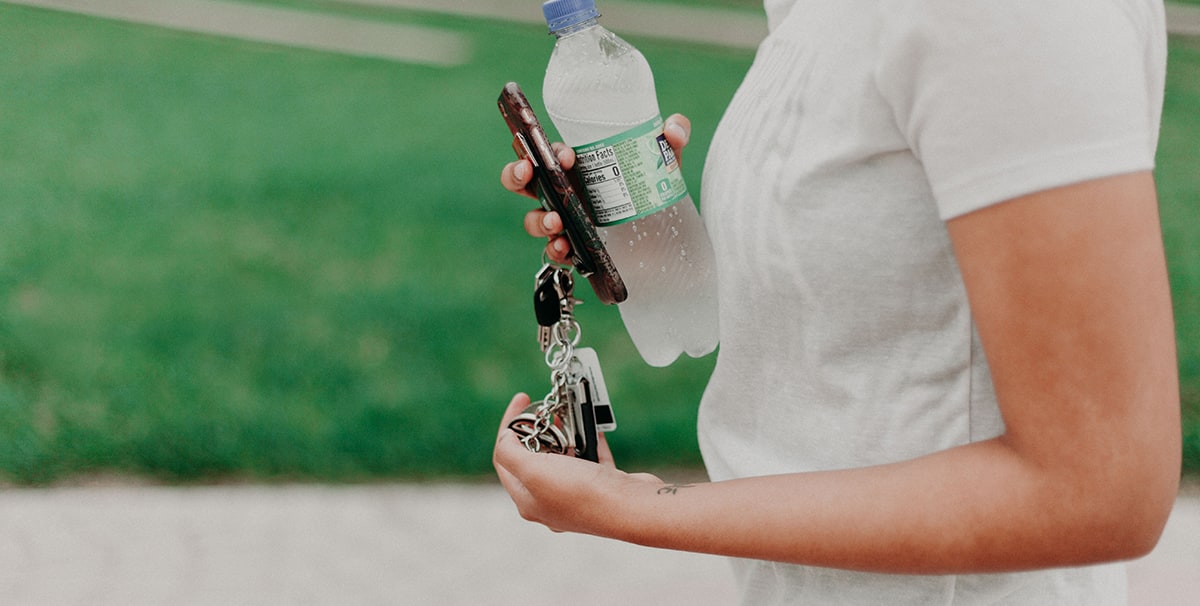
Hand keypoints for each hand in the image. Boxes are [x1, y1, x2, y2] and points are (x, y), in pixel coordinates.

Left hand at [493, 393, 663, 535]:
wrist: (632, 507)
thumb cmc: (581, 492)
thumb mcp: (533, 470)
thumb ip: (510, 453)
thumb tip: (505, 438)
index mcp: (528, 501)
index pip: (505, 459)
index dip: (508, 427)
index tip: (521, 401)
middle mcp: (551, 502)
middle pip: (534, 459)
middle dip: (538, 430)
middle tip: (544, 408)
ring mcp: (578, 495)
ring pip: (564, 458)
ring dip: (565, 433)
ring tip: (567, 413)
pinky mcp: (603, 487)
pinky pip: (591, 459)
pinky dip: (589, 441)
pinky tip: (591, 426)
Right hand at [499, 114, 692, 263]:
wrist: (667, 232)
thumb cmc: (654, 185)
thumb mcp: (665, 158)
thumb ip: (673, 136)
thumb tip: (673, 129)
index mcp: (576, 165)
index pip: (548, 152)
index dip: (547, 150)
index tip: (567, 156)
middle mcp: (564, 191)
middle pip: (523, 181)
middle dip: (516, 174)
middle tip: (527, 172)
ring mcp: (567, 220)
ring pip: (534, 218)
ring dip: (539, 219)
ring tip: (557, 223)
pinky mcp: (576, 247)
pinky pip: (555, 251)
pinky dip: (555, 251)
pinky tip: (564, 250)